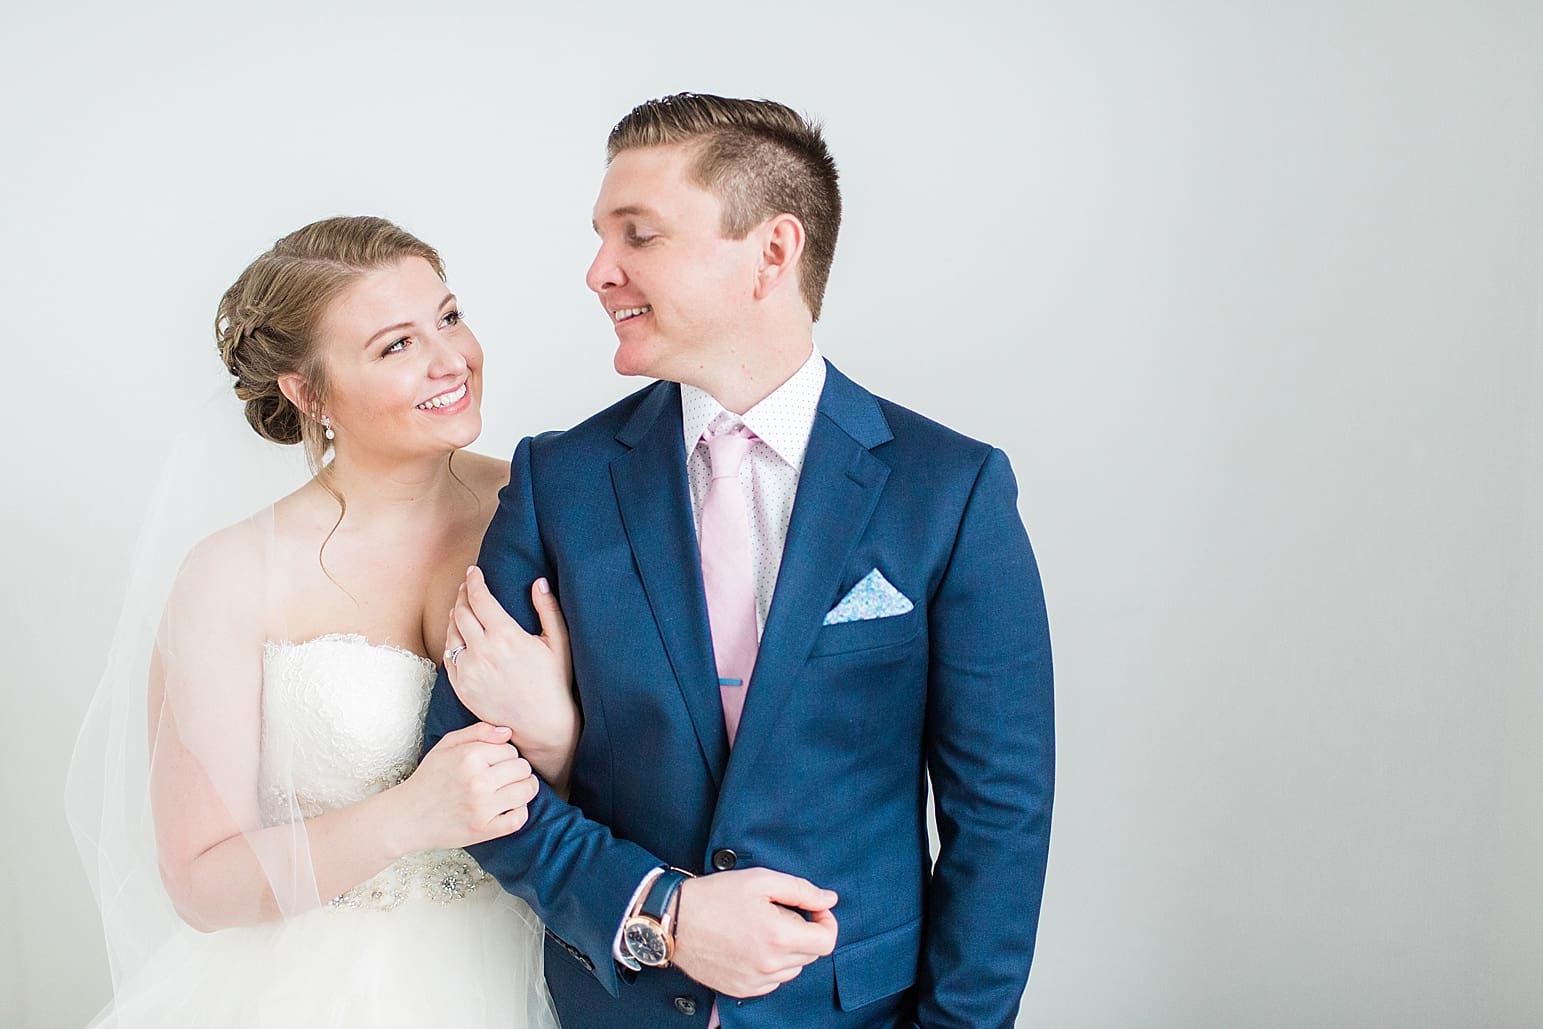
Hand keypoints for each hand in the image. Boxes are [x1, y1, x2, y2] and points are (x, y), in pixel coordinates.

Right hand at [390, 722, 537, 851]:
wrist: (406, 817)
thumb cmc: (428, 779)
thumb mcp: (446, 745)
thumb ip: (478, 732)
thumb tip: (508, 731)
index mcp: (469, 757)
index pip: (511, 750)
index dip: (506, 755)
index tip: (495, 762)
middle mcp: (478, 781)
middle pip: (522, 769)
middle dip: (517, 770)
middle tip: (504, 776)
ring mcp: (482, 807)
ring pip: (527, 790)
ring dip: (524, 788)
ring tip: (512, 789)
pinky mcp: (484, 830)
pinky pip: (519, 818)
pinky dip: (520, 812)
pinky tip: (509, 807)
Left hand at [445, 568, 578, 785]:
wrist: (542, 726)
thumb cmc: (554, 683)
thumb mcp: (559, 643)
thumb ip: (548, 609)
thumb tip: (538, 582)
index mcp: (506, 636)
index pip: (481, 598)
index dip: (475, 581)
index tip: (475, 571)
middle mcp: (482, 651)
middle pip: (462, 611)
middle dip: (464, 593)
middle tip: (468, 585)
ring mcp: (468, 671)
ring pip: (451, 632)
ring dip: (455, 614)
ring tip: (462, 606)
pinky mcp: (461, 687)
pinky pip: (448, 656)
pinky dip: (451, 640)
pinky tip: (458, 634)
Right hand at [671, 868, 838, 997]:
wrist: (675, 921)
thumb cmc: (717, 896)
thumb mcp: (761, 880)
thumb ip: (802, 890)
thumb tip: (830, 900)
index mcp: (780, 937)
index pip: (827, 941)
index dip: (825, 921)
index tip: (812, 909)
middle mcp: (770, 965)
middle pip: (811, 955)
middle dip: (804, 932)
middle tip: (781, 912)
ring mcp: (756, 981)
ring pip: (792, 969)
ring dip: (788, 950)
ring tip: (763, 928)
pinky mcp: (741, 989)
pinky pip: (772, 981)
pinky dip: (770, 964)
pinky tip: (752, 945)